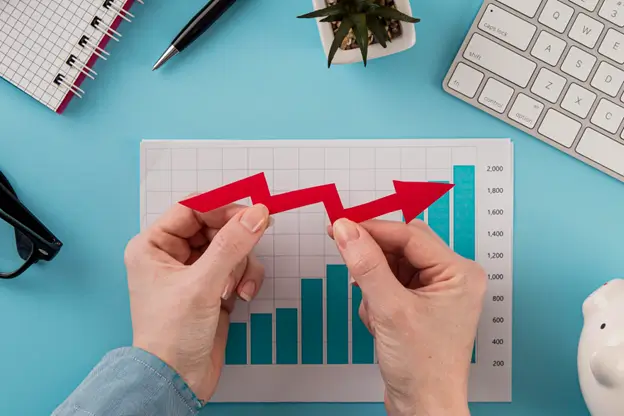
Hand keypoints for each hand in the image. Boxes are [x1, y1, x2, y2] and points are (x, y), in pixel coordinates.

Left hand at [123, 203, 269, 402]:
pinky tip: (241, 297)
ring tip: (236, 288)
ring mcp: (194, 272)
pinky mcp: (212, 289)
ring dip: (242, 265)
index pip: (191, 209)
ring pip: (230, 248)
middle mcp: (172, 255)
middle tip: (256, 240)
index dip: (222, 207)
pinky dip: (245, 279)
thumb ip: (231, 245)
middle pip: (215, 227)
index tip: (253, 210)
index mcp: (154, 246)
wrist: (177, 381)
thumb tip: (256, 214)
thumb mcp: (203, 284)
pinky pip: (237, 268)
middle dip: (235, 241)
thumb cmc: (172, 334)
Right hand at [329, 218, 485, 415]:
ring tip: (375, 312)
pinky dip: (375, 298)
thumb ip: (366, 265)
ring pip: (391, 266)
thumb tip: (347, 230)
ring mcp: (434, 292)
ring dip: (373, 284)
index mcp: (458, 273)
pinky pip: (389, 284)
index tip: (341, 226)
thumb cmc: (423, 368)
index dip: (373, 229)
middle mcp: (451, 278)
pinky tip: (378, 322)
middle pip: (401, 247)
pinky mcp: (419, 305)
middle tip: (347, 259)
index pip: (410, 235)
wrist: (423, 408)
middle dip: (374, 261)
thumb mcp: (390, 310)